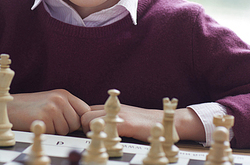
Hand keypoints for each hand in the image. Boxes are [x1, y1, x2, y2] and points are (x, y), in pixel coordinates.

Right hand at [0, 89, 90, 134]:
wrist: (8, 107)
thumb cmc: (29, 108)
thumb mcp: (51, 102)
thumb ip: (68, 109)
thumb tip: (86, 123)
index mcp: (64, 94)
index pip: (85, 111)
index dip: (80, 121)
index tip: (75, 125)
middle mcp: (60, 99)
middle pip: (76, 123)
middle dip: (66, 128)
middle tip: (50, 122)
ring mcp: (53, 107)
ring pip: (66, 130)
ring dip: (56, 131)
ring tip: (43, 122)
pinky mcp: (45, 117)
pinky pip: (55, 134)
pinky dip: (47, 133)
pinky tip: (38, 124)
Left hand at [80, 104, 204, 142]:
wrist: (164, 120)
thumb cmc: (143, 122)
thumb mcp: (125, 116)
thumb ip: (112, 117)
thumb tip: (97, 125)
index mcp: (111, 107)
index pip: (86, 110)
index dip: (86, 122)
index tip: (91, 131)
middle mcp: (113, 108)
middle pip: (85, 115)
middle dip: (85, 128)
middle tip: (96, 136)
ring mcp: (119, 115)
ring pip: (90, 119)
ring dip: (92, 131)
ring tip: (102, 139)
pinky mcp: (127, 123)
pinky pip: (106, 127)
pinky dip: (104, 136)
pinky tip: (111, 141)